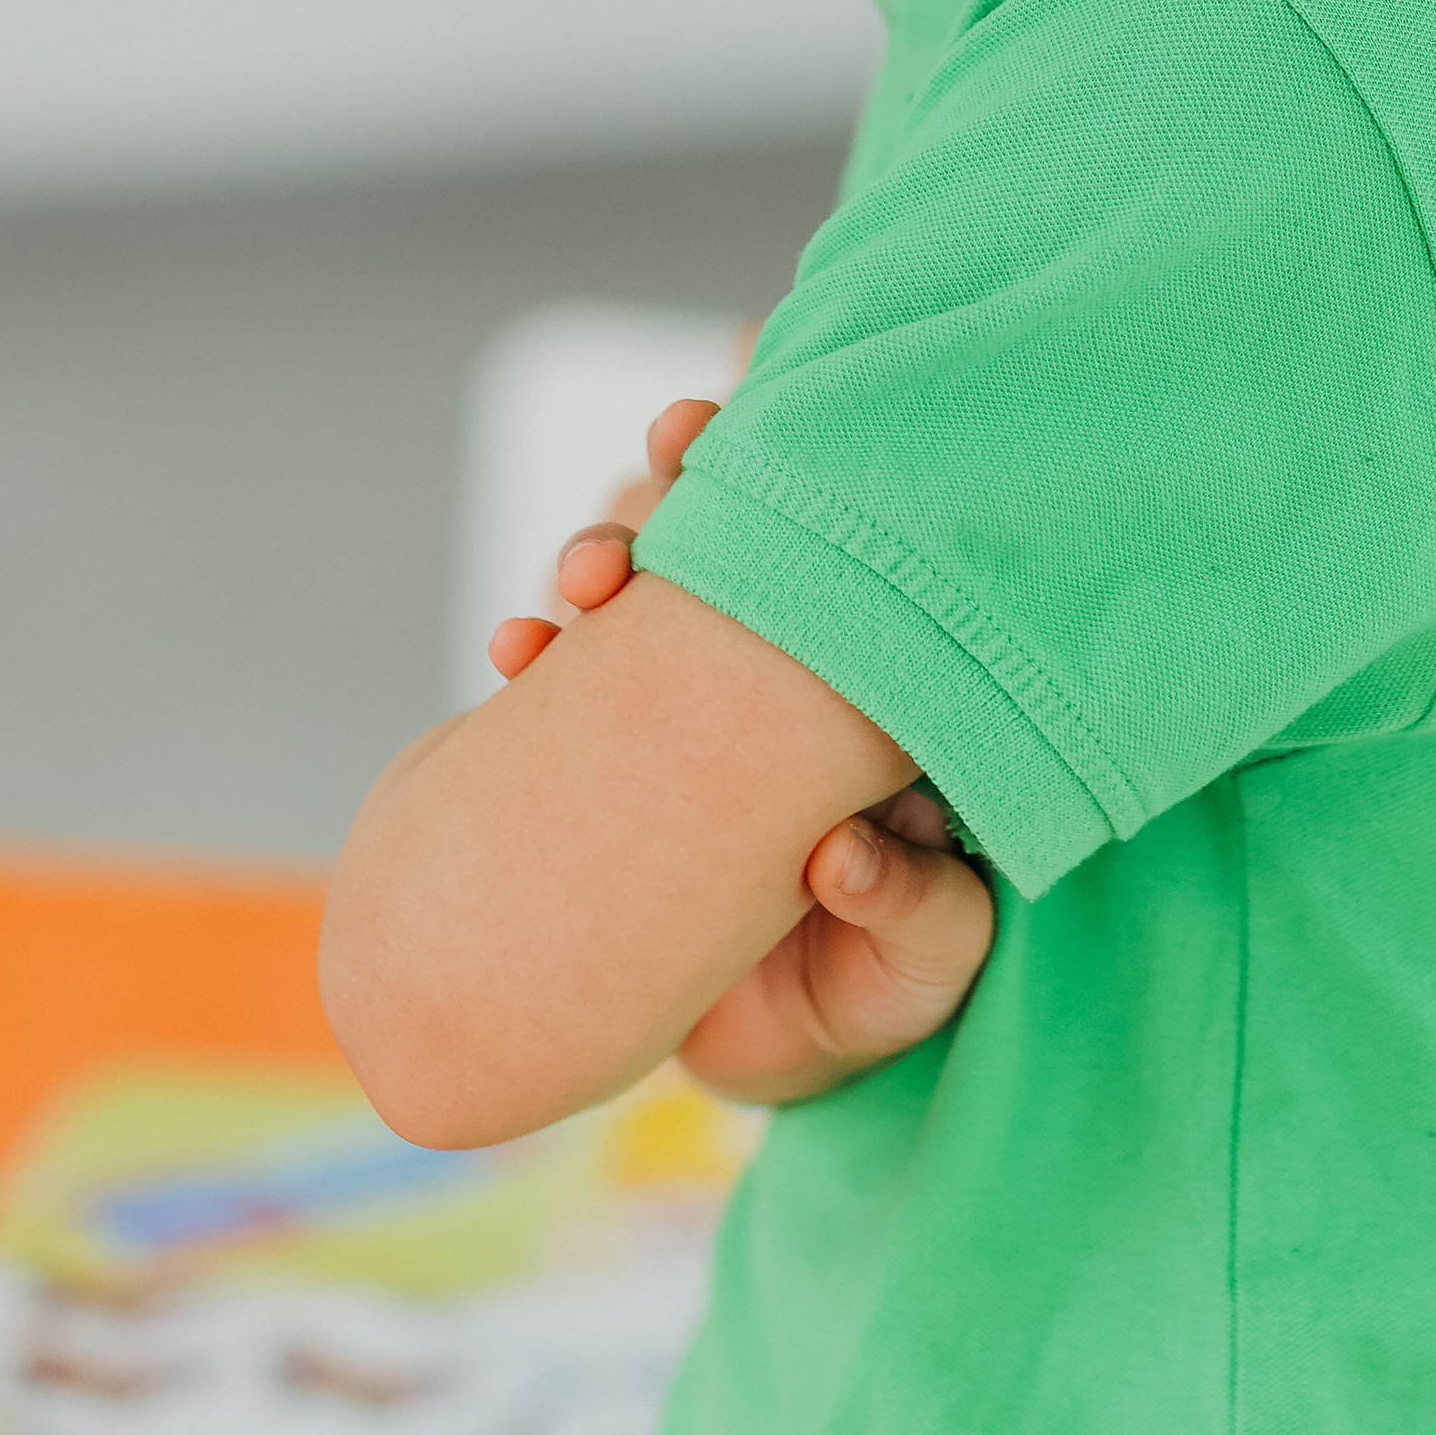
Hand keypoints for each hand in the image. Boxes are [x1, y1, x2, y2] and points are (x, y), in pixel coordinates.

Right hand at [486, 397, 993, 1107]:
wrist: (772, 1049)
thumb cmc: (879, 985)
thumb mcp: (922, 962)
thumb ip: (910, 910)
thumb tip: (837, 859)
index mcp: (873, 677)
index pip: (839, 533)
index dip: (798, 451)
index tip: (758, 385)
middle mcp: (780, 658)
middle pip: (728, 524)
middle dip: (690, 472)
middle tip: (674, 446)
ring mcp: (690, 697)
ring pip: (639, 581)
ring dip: (604, 549)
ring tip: (587, 576)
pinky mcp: (611, 746)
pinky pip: (563, 676)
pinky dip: (532, 649)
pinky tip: (513, 650)